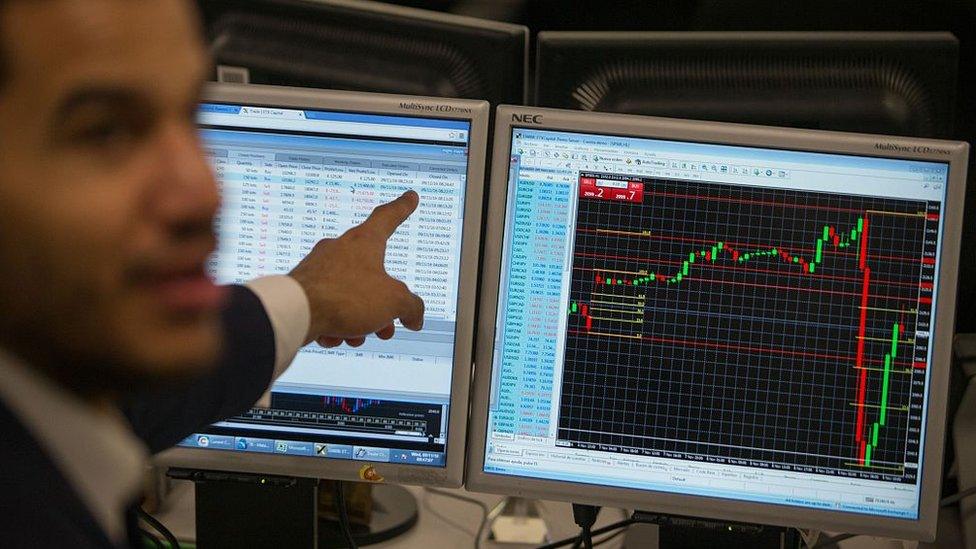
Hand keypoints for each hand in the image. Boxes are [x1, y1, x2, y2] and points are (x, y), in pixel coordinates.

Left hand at [289, 191, 424, 346]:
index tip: (409, 198)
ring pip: (350, 293)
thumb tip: (415, 316)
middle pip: (372, 272)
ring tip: (359, 335)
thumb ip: (412, 306)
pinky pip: (328, 305)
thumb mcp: (394, 302)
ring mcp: (319, 267)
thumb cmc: (343, 296)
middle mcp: (340, 249)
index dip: (403, 208)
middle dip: (383, 302)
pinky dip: (336, 323)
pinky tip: (335, 336)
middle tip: (390, 321)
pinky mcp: (304, 287)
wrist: (295, 313)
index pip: (388, 217)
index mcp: (364, 241)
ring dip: (360, 318)